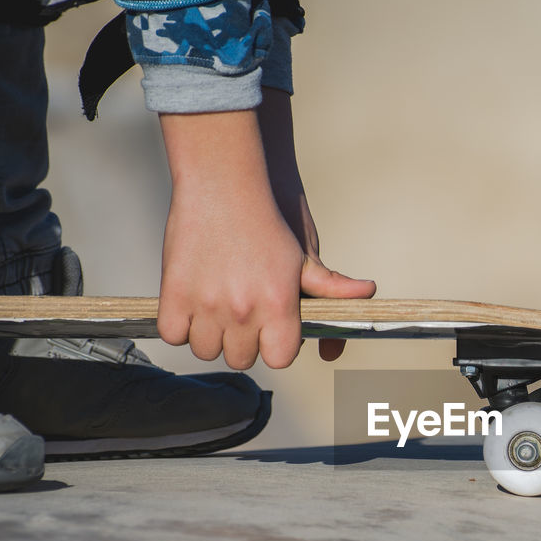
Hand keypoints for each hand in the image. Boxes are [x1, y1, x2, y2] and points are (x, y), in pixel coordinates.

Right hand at [156, 103, 374, 367]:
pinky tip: (190, 309)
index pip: (279, 359)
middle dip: (242, 343)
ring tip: (215, 313)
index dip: (275, 347)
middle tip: (241, 319)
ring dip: (210, 337)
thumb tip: (367, 292)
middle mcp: (244, 310)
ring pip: (206, 350)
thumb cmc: (268, 218)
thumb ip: (331, 285)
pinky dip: (179, 326)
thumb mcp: (305, 254)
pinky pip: (173, 335)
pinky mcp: (174, 294)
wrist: (223, 181)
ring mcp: (207, 304)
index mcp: (280, 304)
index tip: (269, 332)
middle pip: (241, 359)